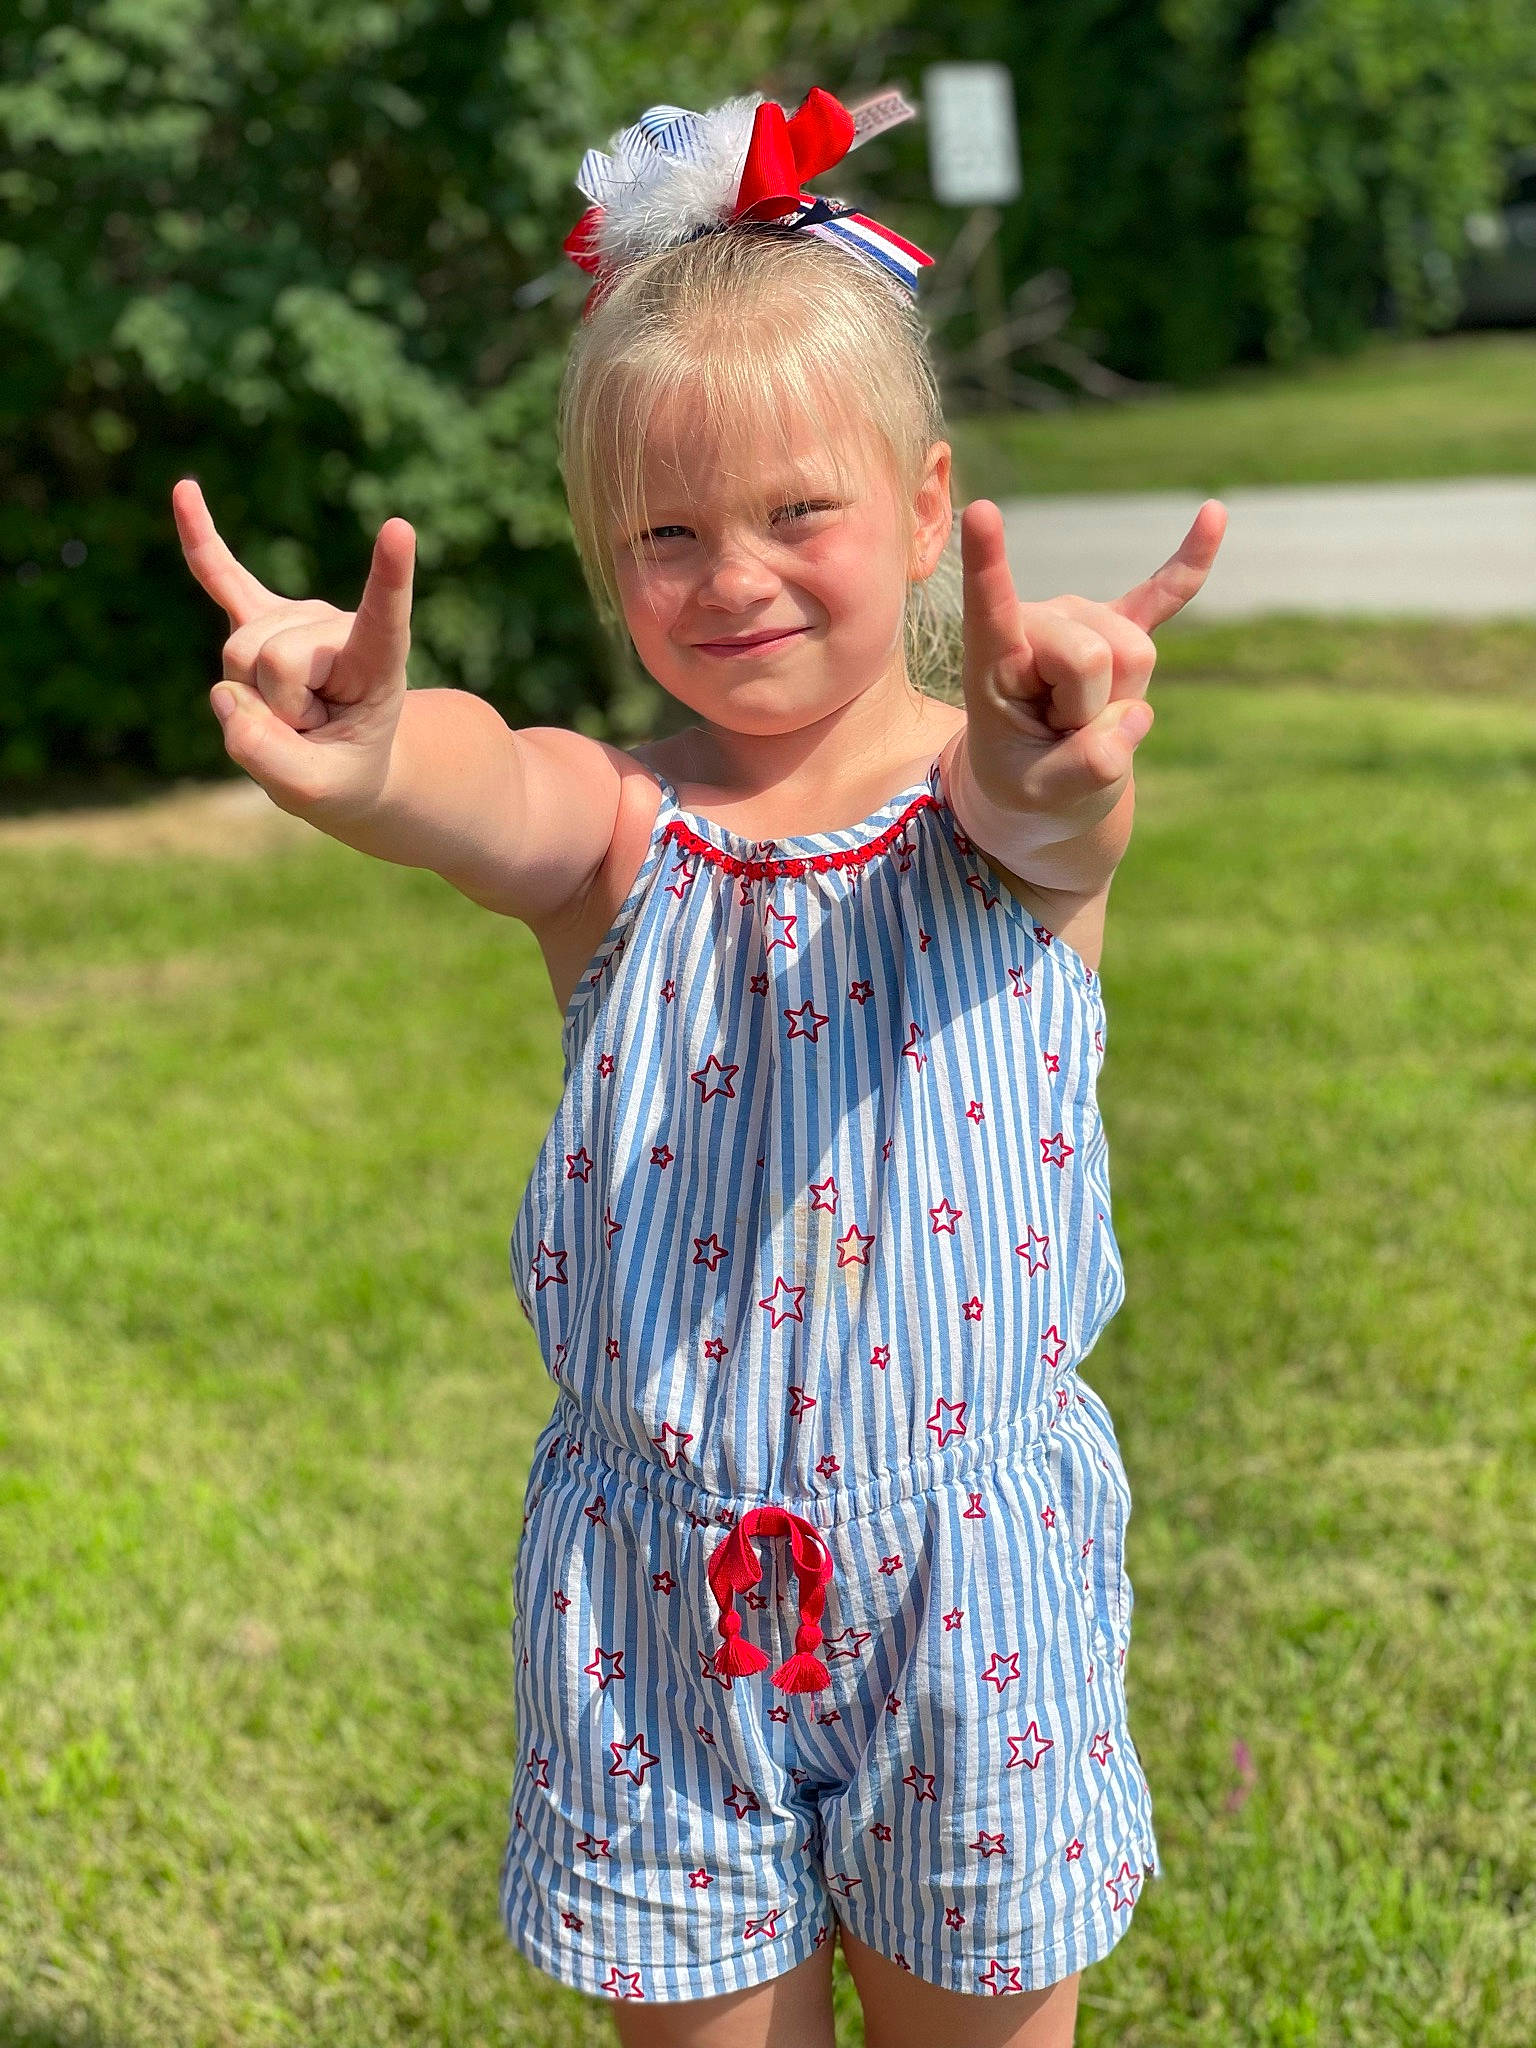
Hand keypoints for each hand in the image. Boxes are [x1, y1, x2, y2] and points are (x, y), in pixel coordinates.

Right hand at [173, 479, 415, 821]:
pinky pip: (220, 575)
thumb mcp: (316, 792)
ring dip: (250, 702)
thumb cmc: (342, 774)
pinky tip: (184, 491)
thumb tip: (224, 694)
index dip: (388, 579)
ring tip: (288, 715)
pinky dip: (200, 537)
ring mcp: (296, 615)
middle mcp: (335, 625)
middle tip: (307, 729)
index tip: (398, 530)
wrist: (343, 763)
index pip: (383, 617)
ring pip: (238, 652)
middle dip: (271, 712)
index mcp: (376, 664)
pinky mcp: (259, 614)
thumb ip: (270, 758)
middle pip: (269, 658)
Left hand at [958, 496, 1226, 838]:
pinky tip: (1215, 517)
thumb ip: (1083, 769)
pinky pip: (1165, 595)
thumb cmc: (1024, 785)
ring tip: (1081, 720)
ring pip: (1139, 653)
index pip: (991, 610)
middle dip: (1097, 710)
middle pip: (1103, 655)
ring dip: (1122, 704)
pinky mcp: (1120, 625)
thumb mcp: (1041, 796)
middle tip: (1062, 733)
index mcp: (994, 661)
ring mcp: (1081, 618)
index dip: (989, 566)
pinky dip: (1191, 563)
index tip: (979, 511)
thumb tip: (1133, 721)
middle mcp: (1038, 623)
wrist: (1039, 787)